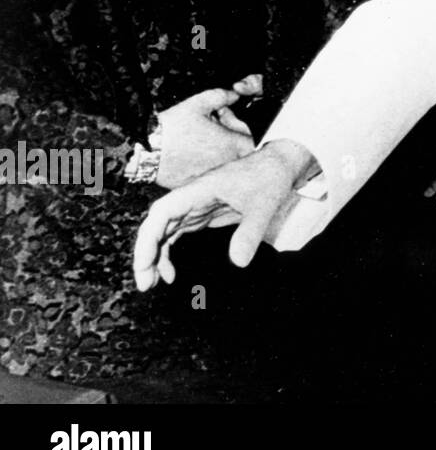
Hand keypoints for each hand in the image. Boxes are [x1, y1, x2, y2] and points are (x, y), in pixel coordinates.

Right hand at [133, 140, 313, 290]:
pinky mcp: (200, 214)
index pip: (162, 211)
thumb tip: (239, 262)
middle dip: (145, 253)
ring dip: (153, 257)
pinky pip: (174, 235)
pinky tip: (169, 274)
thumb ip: (250, 232)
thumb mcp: (264, 204)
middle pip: (156, 225)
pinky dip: (167, 253)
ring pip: (162, 232)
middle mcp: (190, 198)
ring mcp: (193, 206)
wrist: (278, 165)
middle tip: (144, 284)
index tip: (144, 262)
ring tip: (151, 284)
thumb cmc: (269, 177)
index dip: (148, 237)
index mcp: (199, 190)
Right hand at [152, 79, 259, 188]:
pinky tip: (188, 152)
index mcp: (235, 146)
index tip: (221, 115)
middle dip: (225, 134)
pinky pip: (208, 171)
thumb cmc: (172, 129)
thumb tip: (235, 95)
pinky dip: (202, 161)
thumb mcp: (199, 103)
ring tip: (195, 137)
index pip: (250, 134)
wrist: (144, 153)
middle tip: (207, 125)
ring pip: (223, 159)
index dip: (236, 122)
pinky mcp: (200, 184)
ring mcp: (215, 177)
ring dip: (215, 147)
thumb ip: (223, 96)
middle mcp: (229, 165)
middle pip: (237, 148)